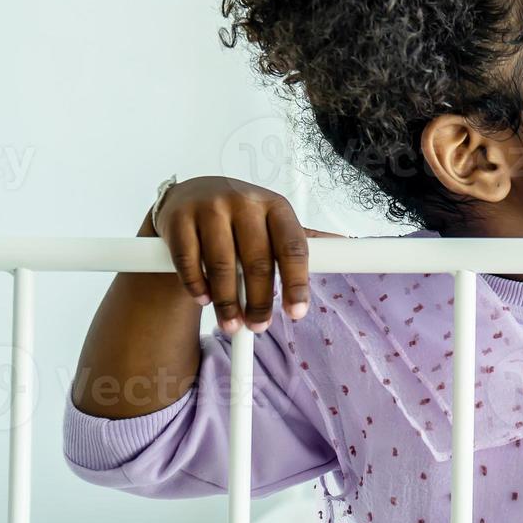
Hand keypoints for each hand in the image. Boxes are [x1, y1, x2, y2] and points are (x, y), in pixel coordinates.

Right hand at [150, 177, 344, 333]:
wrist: (190, 196)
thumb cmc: (240, 216)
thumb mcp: (272, 221)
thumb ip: (301, 239)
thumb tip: (344, 244)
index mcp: (275, 206)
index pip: (293, 247)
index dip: (297, 284)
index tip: (297, 312)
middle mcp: (244, 201)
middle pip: (258, 262)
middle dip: (259, 302)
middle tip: (259, 326)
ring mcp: (209, 208)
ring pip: (222, 266)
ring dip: (228, 303)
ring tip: (232, 323)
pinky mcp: (178, 219)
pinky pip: (189, 262)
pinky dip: (198, 287)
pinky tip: (204, 299)